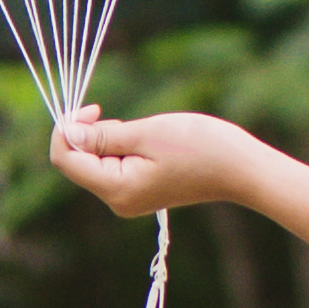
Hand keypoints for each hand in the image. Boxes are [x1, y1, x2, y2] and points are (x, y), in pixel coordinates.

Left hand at [48, 104, 273, 220]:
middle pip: (80, 162)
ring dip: (110, 139)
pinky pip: (115, 166)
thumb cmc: (200, 147)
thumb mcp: (147, 133)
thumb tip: (67, 132)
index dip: (68, 130)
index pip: (66, 160)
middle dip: (92, 133)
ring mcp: (129, 198)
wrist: (242, 169)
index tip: (92, 107)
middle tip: (125, 117)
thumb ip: (103, 135)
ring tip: (146, 131)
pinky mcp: (141, 191)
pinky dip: (122, 147)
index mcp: (116, 189)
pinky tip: (149, 141)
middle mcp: (118, 200)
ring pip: (97, 162)